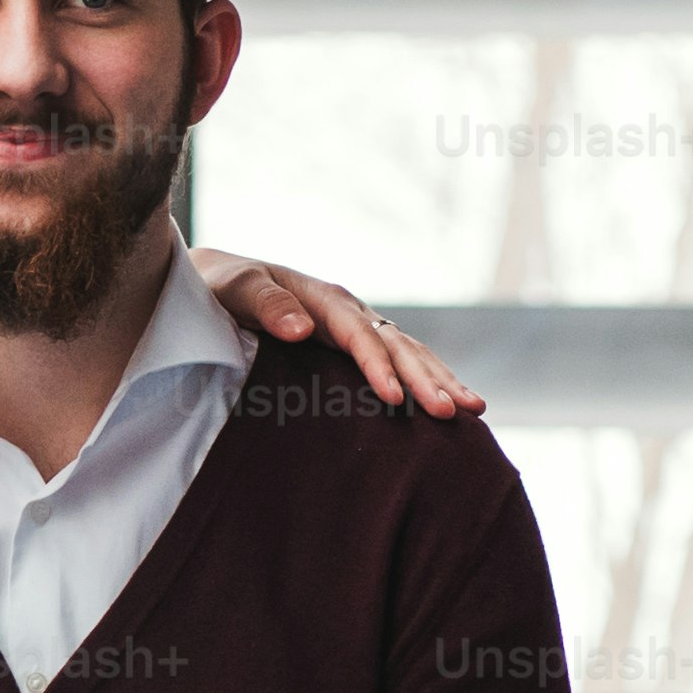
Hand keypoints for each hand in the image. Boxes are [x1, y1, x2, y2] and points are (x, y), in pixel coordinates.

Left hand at [193, 247, 475, 419]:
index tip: (394, 398)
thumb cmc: (222, 287)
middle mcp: (350, 312)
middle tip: (455, 411)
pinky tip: (451, 403)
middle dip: (427, 378)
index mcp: (324, 299)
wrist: (218, 281)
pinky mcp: (356, 346)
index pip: (359, 335)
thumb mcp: (235, 288)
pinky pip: (401, 361)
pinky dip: (428, 379)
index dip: (378, 366)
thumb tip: (302, 329)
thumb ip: (264, 304)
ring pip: (410, 352)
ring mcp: (358, 328)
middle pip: (397, 345)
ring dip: (440, 379)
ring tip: (474, 410)